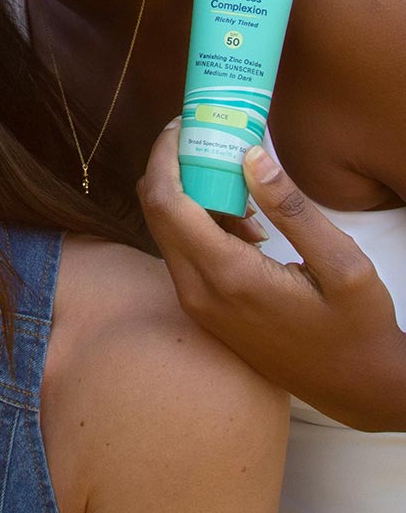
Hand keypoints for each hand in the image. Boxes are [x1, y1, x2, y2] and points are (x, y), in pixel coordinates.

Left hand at [139, 120, 405, 429]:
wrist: (356, 389)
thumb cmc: (355, 326)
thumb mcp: (341, 264)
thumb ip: (291, 208)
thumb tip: (249, 154)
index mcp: (227, 275)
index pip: (166, 201)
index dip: (165, 155)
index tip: (184, 123)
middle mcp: (197, 291)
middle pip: (156, 211)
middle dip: (173, 166)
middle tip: (208, 138)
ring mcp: (195, 304)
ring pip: (167, 231)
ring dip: (190, 197)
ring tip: (245, 190)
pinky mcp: (202, 310)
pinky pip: (183, 253)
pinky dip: (201, 225)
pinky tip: (249, 227)